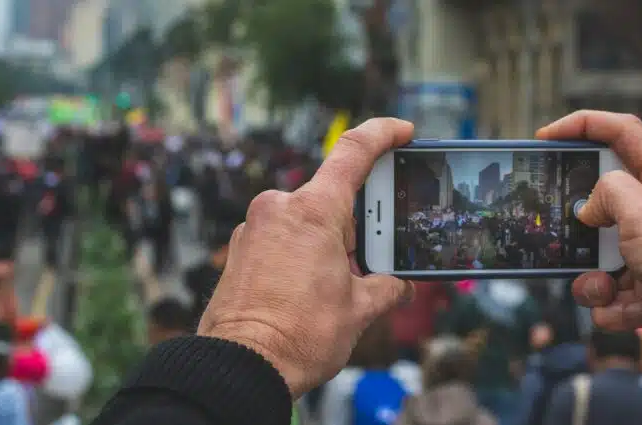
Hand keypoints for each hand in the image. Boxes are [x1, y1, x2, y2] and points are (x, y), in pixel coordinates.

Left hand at [197, 118, 414, 397]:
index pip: (354, 152)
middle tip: (373, 260)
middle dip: (358, 227)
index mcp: (313, 211)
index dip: (383, 134)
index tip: (403, 131)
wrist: (239, 367)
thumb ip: (386, 286)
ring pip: (306, 221)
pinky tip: (310, 289)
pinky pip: (282, 238)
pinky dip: (302, 253)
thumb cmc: (298, 336)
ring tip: (338, 288)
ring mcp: (254, 228)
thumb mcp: (359, 310)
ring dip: (329, 244)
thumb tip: (399, 285)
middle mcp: (279, 208)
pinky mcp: (241, 249)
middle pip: (332, 199)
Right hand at [536, 111, 641, 367]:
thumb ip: (607, 193)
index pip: (623, 134)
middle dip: (578, 223)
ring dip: (593, 279)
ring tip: (608, 289)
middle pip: (601, 200)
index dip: (584, 125)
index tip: (547, 136)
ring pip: (597, 254)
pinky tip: (632, 312)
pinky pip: (608, 292)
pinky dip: (612, 307)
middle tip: (559, 228)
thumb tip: (589, 208)